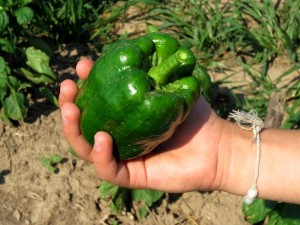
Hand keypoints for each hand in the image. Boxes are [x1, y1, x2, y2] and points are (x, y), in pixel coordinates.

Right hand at [59, 59, 225, 192]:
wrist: (216, 145)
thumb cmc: (194, 116)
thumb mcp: (169, 87)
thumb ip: (148, 71)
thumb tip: (129, 49)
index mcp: (123, 119)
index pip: (95, 104)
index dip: (83, 86)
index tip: (81, 67)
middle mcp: (119, 138)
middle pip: (84, 126)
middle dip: (69, 106)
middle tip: (67, 87)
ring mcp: (123, 158)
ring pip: (88, 149)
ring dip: (73, 130)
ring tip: (70, 110)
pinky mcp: (132, 176)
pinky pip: (108, 169)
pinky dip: (100, 154)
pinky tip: (101, 137)